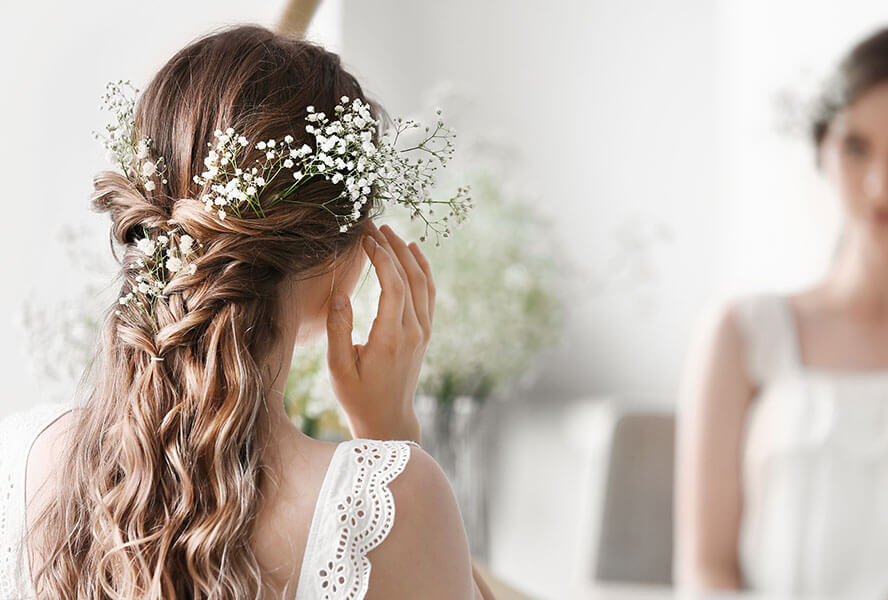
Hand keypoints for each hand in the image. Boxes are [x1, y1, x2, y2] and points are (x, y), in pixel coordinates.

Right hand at [325, 221, 435, 442]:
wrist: (388, 419)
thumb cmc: (358, 396)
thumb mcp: (339, 368)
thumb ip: (340, 330)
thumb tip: (342, 295)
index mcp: (391, 337)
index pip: (393, 285)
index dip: (381, 256)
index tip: (365, 237)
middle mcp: (414, 331)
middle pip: (410, 277)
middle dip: (393, 246)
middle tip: (374, 225)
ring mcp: (423, 331)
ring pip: (423, 283)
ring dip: (409, 254)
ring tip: (391, 232)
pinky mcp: (425, 333)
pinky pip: (428, 294)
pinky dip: (423, 270)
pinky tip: (414, 252)